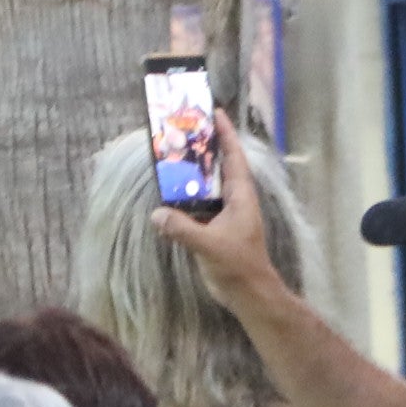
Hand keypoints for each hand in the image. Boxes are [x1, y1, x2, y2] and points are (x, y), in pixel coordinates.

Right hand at [152, 129, 285, 304]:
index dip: (226, 135)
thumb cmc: (238, 265)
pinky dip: (184, 193)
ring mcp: (225, 214)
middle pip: (220, 166)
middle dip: (206, 146)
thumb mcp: (209, 245)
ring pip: (208, 184)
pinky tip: (166, 190)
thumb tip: (156, 214)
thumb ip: (182, 228)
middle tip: (185, 127)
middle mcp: (234, 201)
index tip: (215, 112)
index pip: (234, 159)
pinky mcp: (214, 228)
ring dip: (192, 170)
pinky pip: (197, 202)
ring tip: (171, 153)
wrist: (249, 293)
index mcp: (241, 197)